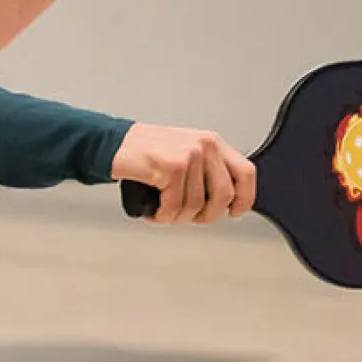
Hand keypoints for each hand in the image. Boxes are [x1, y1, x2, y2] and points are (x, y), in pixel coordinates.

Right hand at [112, 122, 255, 225]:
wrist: (115, 144)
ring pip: (196, 205)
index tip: (235, 212)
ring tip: (165, 212)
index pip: (246, 173)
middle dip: (208, 215)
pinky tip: (155, 211)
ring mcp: (189, 155)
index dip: (245, 198)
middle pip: (224, 194)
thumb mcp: (187, 154)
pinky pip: (175, 206)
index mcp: (213, 143)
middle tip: (191, 217)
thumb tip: (224, 204)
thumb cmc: (149, 152)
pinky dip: (163, 215)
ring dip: (178, 217)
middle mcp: (205, 146)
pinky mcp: (171, 167)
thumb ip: (208, 173)